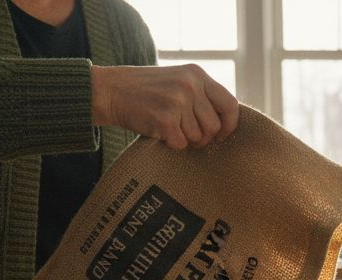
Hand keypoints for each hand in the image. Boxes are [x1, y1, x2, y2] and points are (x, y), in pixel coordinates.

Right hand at [91, 64, 239, 149]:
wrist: (111, 90)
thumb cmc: (147, 91)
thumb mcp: (178, 80)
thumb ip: (202, 95)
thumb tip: (226, 124)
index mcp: (197, 74)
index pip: (230, 104)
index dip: (229, 125)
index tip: (221, 135)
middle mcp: (190, 85)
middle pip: (214, 126)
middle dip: (204, 137)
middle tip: (187, 134)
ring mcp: (178, 101)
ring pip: (198, 137)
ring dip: (185, 139)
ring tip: (170, 127)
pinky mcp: (165, 119)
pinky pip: (180, 144)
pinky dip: (170, 143)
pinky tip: (159, 131)